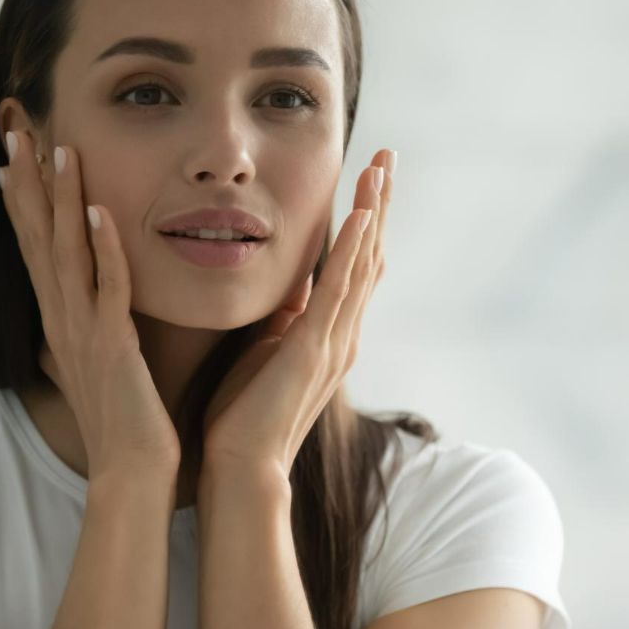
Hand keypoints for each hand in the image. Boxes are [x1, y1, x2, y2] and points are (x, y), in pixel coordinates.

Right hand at [0, 129, 179, 480]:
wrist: (132, 474)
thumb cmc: (121, 426)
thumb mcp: (91, 376)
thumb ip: (73, 350)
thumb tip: (50, 346)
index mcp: (60, 323)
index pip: (34, 250)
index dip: (21, 204)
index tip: (10, 159)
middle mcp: (63, 320)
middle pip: (37, 238)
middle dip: (27, 183)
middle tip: (17, 131)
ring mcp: (84, 331)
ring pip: (66, 251)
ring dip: (61, 199)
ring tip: (59, 149)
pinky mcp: (113, 345)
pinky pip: (107, 286)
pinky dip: (102, 247)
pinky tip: (98, 211)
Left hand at [200, 149, 394, 477]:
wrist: (240, 470)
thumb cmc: (244, 418)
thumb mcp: (266, 353)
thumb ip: (283, 320)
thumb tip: (289, 287)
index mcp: (328, 335)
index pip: (354, 268)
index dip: (365, 223)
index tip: (369, 180)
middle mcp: (341, 335)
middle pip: (370, 257)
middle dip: (379, 205)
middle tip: (387, 158)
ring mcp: (332, 342)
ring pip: (362, 265)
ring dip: (373, 214)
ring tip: (381, 169)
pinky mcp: (313, 350)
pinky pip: (339, 292)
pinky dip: (353, 252)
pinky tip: (362, 216)